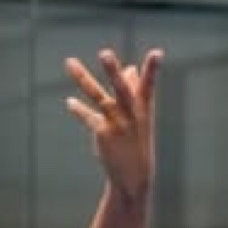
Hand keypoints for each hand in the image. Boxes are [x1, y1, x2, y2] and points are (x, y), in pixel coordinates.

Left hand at [65, 44, 162, 197]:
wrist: (134, 175)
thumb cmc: (137, 140)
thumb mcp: (140, 116)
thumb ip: (133, 90)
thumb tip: (129, 68)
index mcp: (144, 107)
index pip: (149, 84)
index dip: (152, 69)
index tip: (157, 52)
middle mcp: (132, 114)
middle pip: (121, 89)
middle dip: (113, 72)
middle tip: (105, 53)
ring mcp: (117, 124)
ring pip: (98, 97)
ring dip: (84, 79)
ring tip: (69, 62)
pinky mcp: (103, 133)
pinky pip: (89, 116)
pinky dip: (78, 109)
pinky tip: (70, 103)